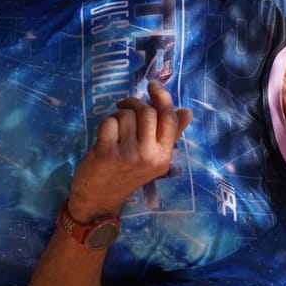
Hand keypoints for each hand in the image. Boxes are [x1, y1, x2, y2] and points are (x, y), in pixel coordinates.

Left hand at [68, 81, 192, 219]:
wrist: (99, 200)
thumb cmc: (126, 174)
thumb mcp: (152, 158)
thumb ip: (170, 135)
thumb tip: (187, 112)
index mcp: (164, 157)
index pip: (169, 120)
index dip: (162, 98)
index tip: (153, 85)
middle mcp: (149, 157)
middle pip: (147, 113)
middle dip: (134, 104)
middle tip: (124, 106)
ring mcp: (128, 155)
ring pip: (126, 115)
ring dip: (118, 115)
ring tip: (115, 128)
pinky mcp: (106, 154)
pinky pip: (109, 122)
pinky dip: (105, 124)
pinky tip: (104, 136)